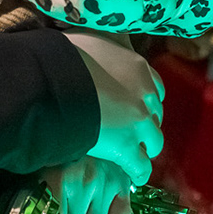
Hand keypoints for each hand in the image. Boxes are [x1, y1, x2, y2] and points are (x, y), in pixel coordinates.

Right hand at [71, 35, 163, 186]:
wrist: (57, 82)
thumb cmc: (68, 57)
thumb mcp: (93, 38)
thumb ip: (106, 42)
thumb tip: (106, 38)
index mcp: (137, 67)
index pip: (154, 86)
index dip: (145, 98)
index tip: (138, 103)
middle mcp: (144, 95)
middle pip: (156, 114)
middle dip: (146, 122)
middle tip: (133, 129)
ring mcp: (137, 123)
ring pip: (154, 141)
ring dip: (146, 147)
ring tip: (135, 153)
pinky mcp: (125, 146)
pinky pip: (139, 166)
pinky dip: (138, 172)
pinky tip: (132, 175)